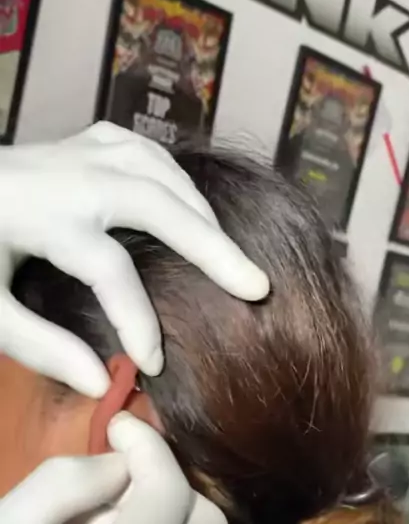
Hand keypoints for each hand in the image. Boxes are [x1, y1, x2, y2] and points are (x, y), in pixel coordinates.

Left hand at [0, 122, 267, 396]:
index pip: (110, 268)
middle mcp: (69, 174)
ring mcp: (76, 150)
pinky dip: (174, 177)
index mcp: (41, 214)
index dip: (137, 320)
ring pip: (159, 168)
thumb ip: (38, 346)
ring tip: (230, 255)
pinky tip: (188, 202)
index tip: (152, 364)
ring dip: (200, 211)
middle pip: (158, 202)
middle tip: (256, 287)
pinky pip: (143, 150)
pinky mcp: (79, 142)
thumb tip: (100, 381)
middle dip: (211, 247)